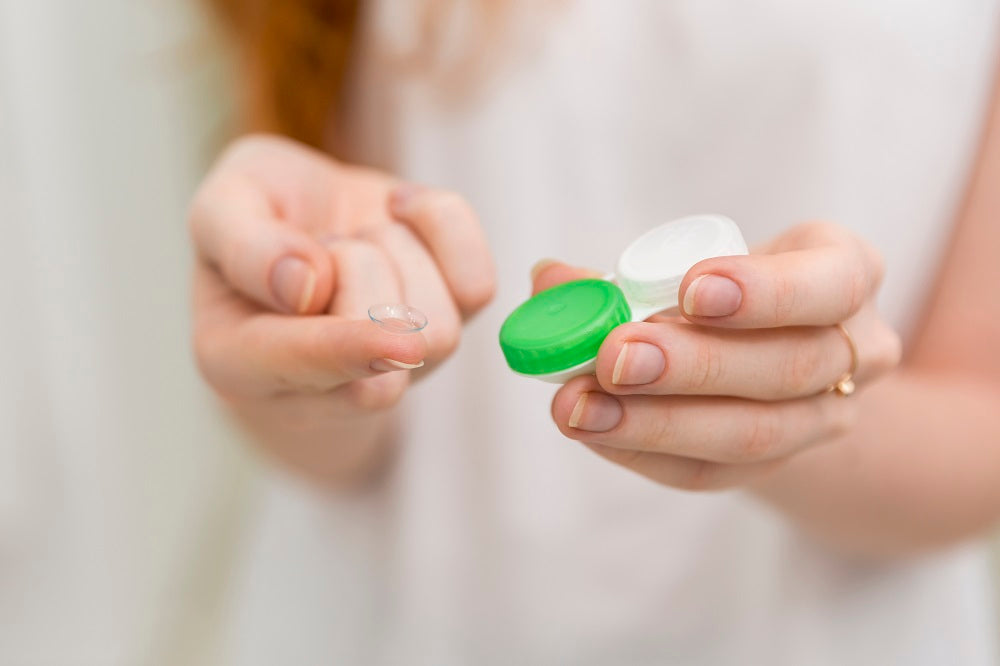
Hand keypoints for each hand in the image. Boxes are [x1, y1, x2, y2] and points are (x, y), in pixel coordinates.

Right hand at [189, 135, 494, 479]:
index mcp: (237, 361)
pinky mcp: (447, 329)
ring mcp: (394, 370)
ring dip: (397, 249)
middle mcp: (322, 387)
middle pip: (388, 345)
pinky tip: (400, 216)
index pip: (302, 368)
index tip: (385, 336)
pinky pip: (477, 286)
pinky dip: (443, 226)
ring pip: (439, 327)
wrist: (307, 220)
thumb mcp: (220, 204)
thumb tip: (302, 287)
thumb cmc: (255, 217)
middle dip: (361, 261)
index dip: (342, 346)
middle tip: (324, 243)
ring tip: (355, 241)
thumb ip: (242, 242)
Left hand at [539, 222, 900, 490]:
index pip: (832, 283)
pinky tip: (592, 428)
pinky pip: (711, 471)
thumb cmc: (726, 294)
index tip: (688, 291)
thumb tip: (549, 281)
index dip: (765, 292)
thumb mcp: (695, 266)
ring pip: (752, 434)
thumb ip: (623, 274)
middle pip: (788, 368)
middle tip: (612, 355)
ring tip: (578, 404)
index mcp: (845, 274)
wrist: (768, 360)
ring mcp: (824, 419)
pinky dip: (643, 450)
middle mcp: (854, 351)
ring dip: (656, 421)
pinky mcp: (774, 466)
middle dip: (693, 365)